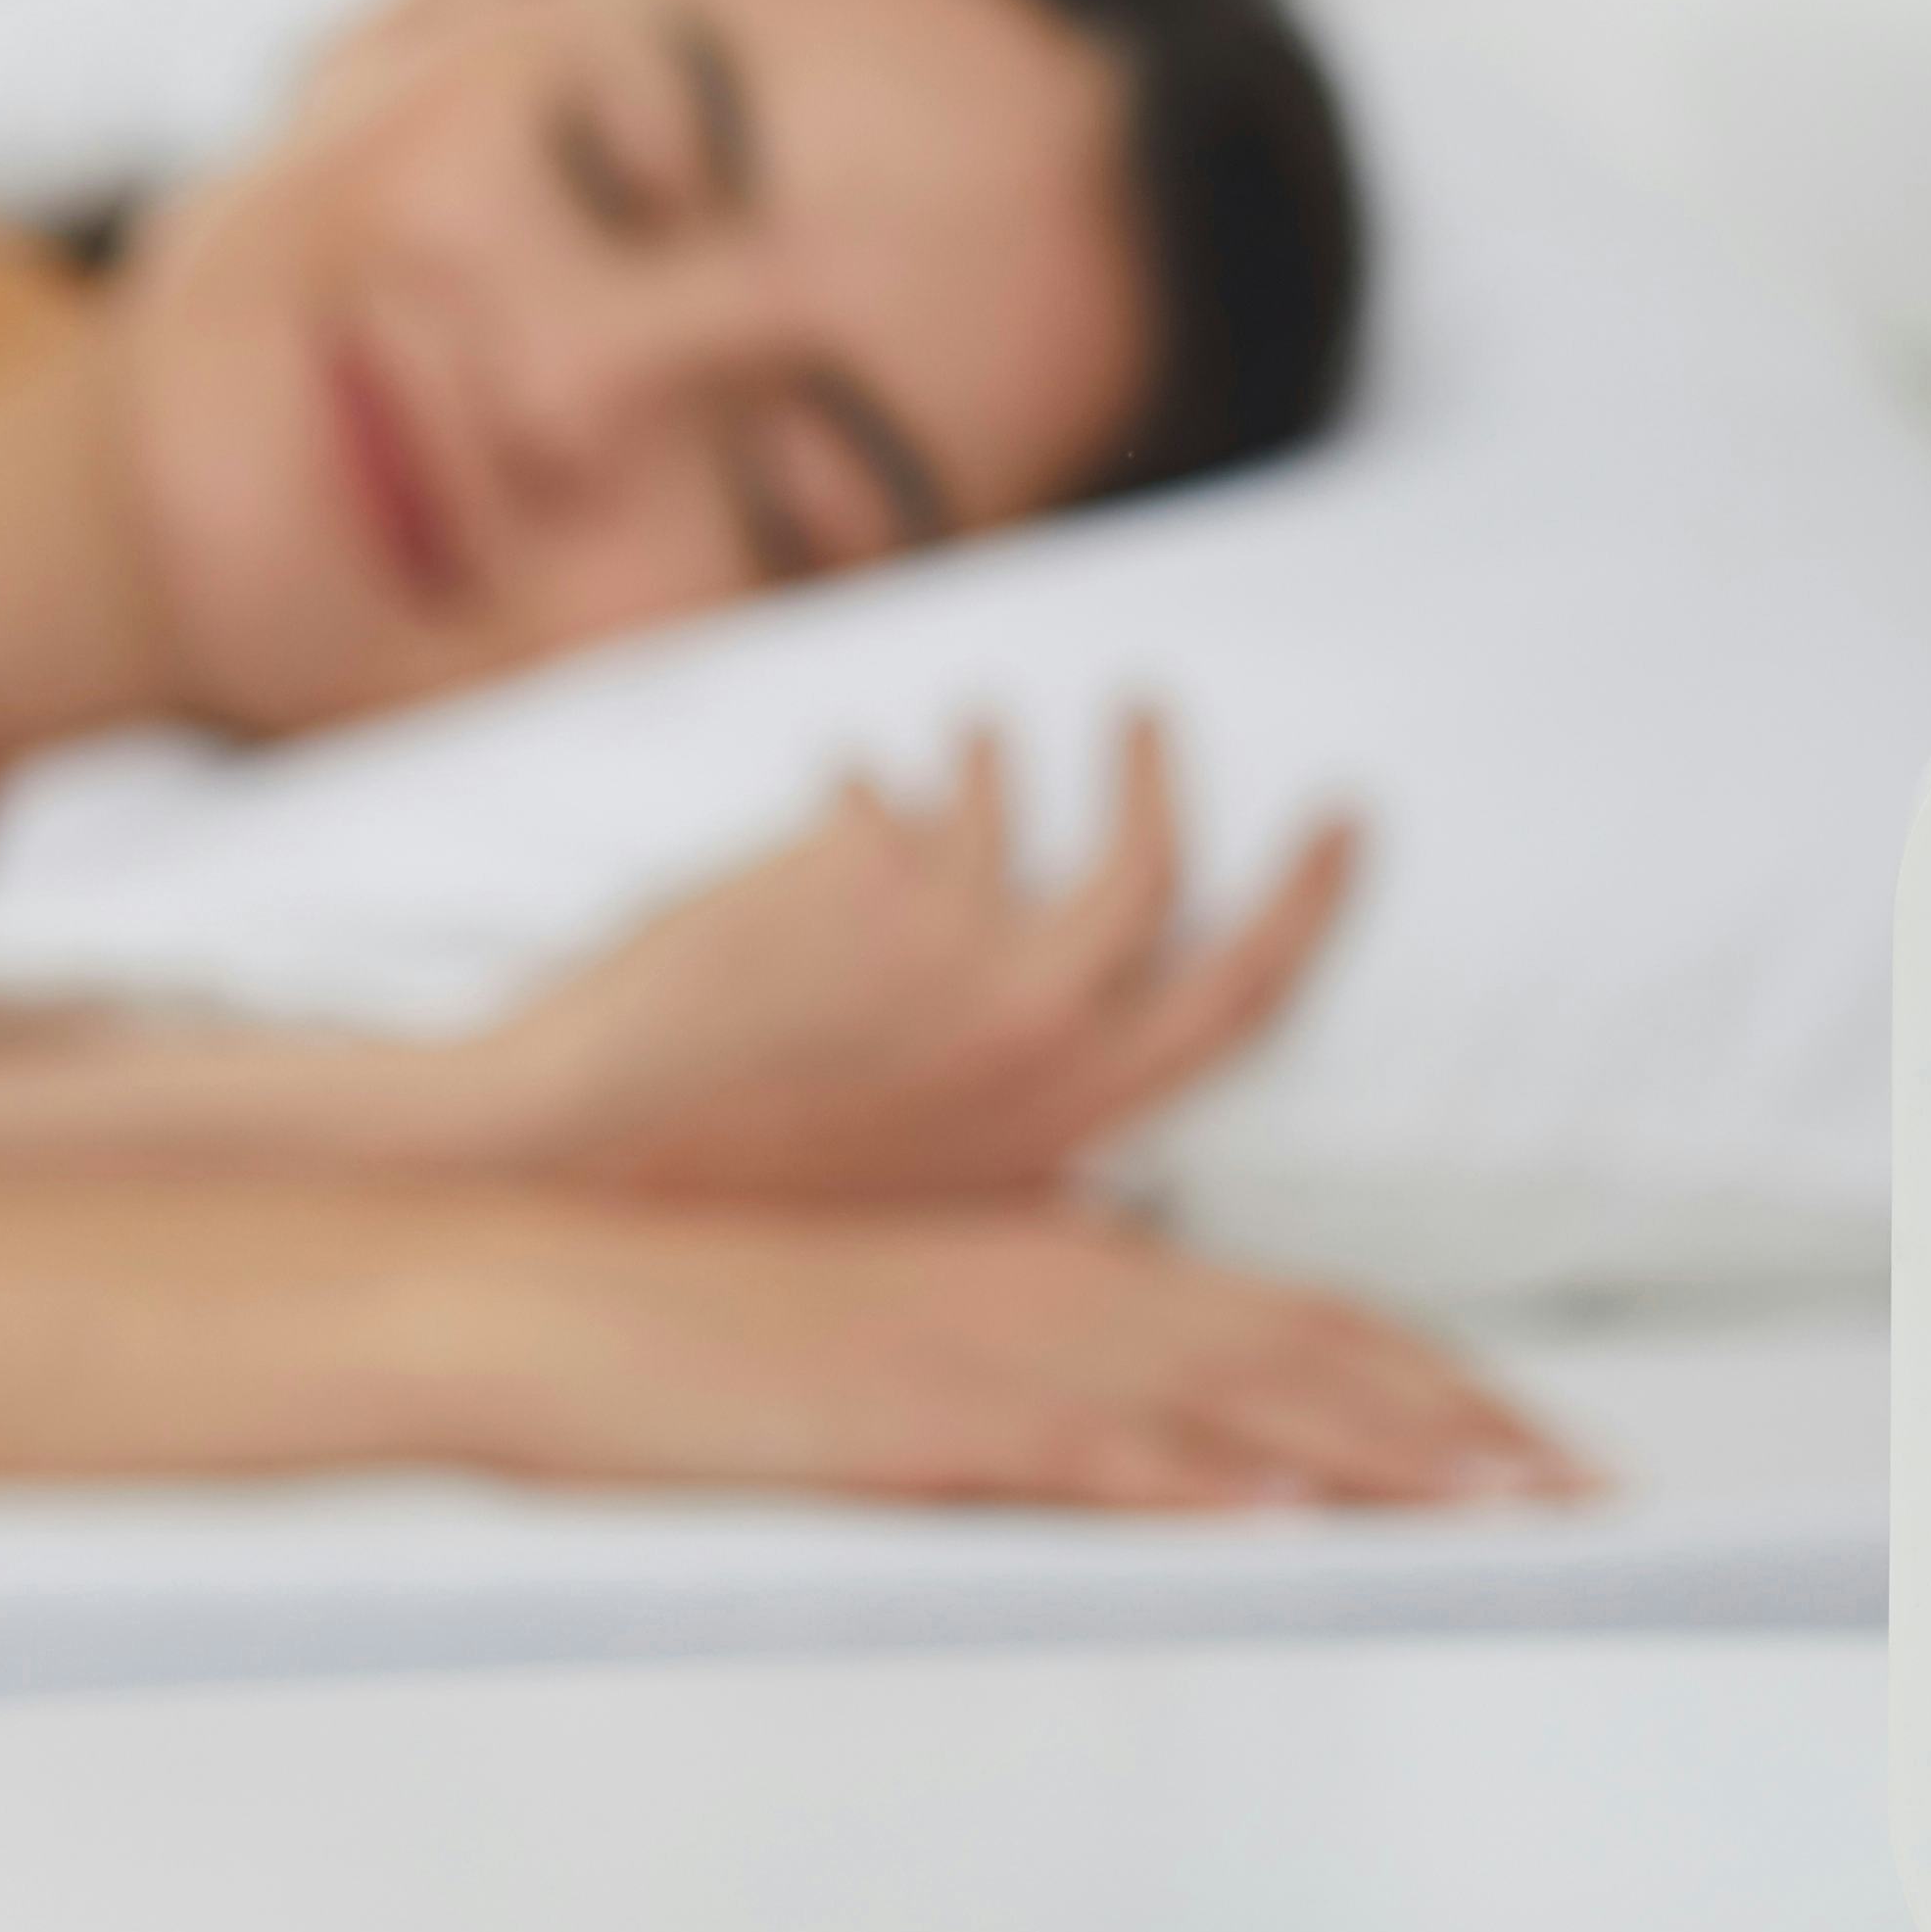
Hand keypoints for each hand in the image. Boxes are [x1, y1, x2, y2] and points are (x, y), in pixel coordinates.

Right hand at [436, 1198, 1587, 1510]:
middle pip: (1308, 1347)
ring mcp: (998, 1350)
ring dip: (1383, 1454)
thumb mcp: (907, 1319)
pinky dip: (1200, 1487)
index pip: (1294, 1311)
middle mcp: (1061, 1283)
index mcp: (1063, 1259)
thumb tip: (1132, 1413)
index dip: (1429, 1372)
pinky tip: (1284, 1521)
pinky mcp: (926, 1418)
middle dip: (1461, 1419)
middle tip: (1585, 1486)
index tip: (1534, 1436)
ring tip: (1506, 1505)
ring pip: (1238, 1397)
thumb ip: (1031, 1344)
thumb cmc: (717, 1325)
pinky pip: (1092, 1453)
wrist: (555, 1294)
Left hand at [462, 717, 1361, 1208]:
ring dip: (993, 749)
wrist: (590, 1164)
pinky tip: (838, 781)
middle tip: (1141, 708)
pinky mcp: (855, 866)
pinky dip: (862, 782)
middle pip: (1151, 862)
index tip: (1340, 817)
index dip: (1311, 898)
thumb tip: (1128, 1193)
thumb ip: (1040, 1177)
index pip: (1247, 993)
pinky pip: (875, 793)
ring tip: (978, 725)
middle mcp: (1033, 1016)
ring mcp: (949, 932)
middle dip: (1155, 769)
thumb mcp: (943, 1223)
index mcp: (1073, 1110)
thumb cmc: (757, 1214)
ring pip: (1002, 793)